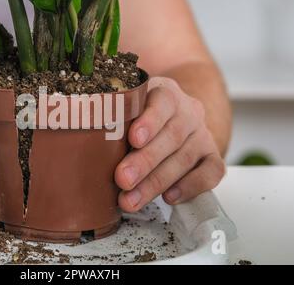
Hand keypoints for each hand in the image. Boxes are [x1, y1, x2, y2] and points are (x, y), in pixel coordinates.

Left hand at [115, 77, 224, 211]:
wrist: (176, 116)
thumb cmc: (141, 116)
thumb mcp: (128, 107)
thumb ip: (114, 116)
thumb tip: (82, 138)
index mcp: (166, 93)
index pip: (163, 102)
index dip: (150, 121)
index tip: (133, 139)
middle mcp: (188, 112)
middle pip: (172, 136)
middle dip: (145, 161)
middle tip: (123, 179)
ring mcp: (202, 134)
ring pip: (185, 158)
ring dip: (156, 182)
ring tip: (131, 199)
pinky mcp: (211, 156)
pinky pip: (211, 172)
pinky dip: (190, 186)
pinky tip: (169, 197)